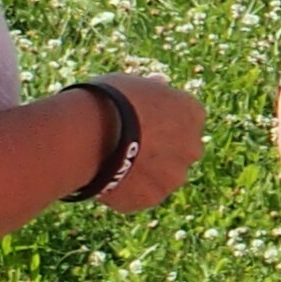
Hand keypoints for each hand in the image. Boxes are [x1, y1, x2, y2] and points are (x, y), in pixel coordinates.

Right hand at [93, 69, 202, 214]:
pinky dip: (127, 189)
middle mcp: (192, 147)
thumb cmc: (107, 101)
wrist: (88, 136)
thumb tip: (160, 84)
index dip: (160, 118)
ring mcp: (174, 176)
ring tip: (111, 162)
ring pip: (162, 175)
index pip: (184, 116)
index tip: (139, 119)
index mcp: (192, 113)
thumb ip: (152, 90)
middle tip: (126, 143)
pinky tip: (105, 176)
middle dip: (159, 148)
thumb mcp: (131, 83)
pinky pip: (141, 194)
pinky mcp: (153, 197)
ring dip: (144, 171)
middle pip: (178, 149)